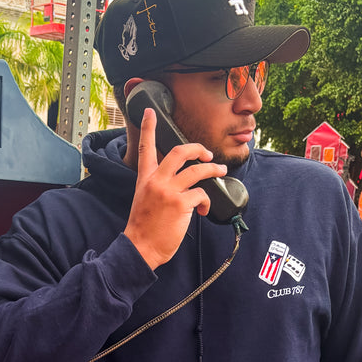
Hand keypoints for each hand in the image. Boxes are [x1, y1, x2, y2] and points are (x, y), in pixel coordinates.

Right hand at [124, 108, 227, 269]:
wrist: (140, 248)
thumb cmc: (144, 228)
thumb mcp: (144, 200)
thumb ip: (157, 186)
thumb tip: (181, 182)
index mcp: (145, 179)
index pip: (146, 148)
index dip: (148, 128)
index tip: (149, 112)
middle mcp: (156, 181)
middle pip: (179, 152)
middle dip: (197, 149)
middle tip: (207, 154)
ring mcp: (169, 191)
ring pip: (197, 170)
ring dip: (213, 170)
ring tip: (220, 172)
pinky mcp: (180, 205)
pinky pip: (201, 194)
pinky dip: (206, 202)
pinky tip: (202, 211)